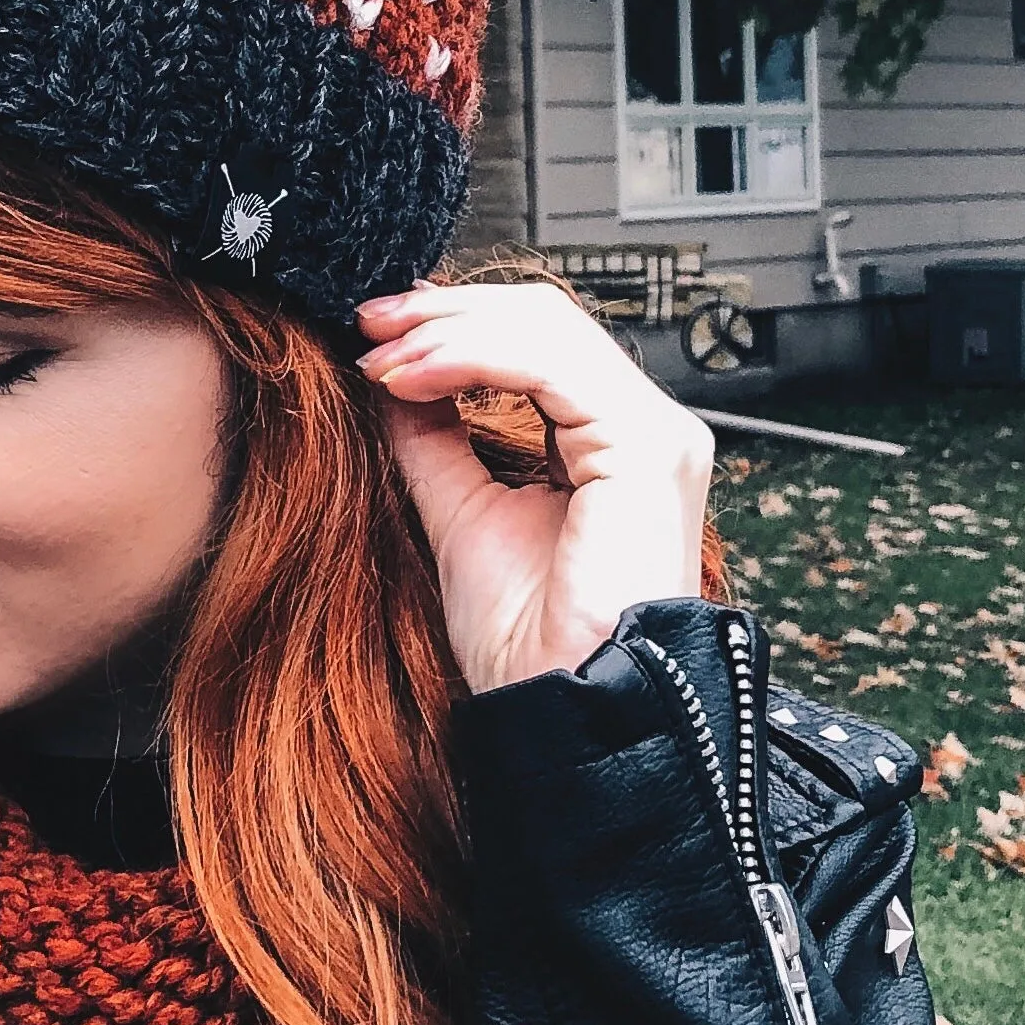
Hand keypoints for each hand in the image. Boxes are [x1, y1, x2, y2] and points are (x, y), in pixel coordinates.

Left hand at [355, 276, 715, 695]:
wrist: (562, 710)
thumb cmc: (528, 642)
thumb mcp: (461, 514)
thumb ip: (435, 439)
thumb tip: (394, 374)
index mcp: (613, 444)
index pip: (538, 343)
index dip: (455, 323)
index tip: (378, 331)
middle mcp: (647, 430)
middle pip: (544, 320)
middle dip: (444, 314)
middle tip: (369, 324)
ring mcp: (656, 435)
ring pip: (545, 329)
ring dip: (446, 332)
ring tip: (380, 354)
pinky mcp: (647, 448)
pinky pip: (550, 365)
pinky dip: (469, 357)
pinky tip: (412, 376)